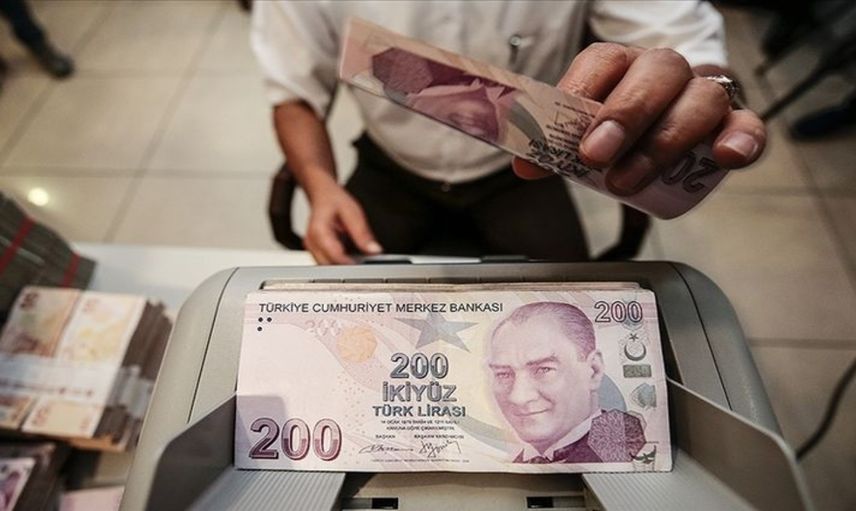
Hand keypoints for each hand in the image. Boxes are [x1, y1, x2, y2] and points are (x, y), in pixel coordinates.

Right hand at [304, 182, 381, 263]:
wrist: (321, 194)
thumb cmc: (334, 200)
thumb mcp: (352, 212)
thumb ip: (362, 233)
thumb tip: (374, 250)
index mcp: (319, 231)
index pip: (335, 255)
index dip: (351, 264)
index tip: (365, 266)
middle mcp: (312, 242)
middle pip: (329, 265)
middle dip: (347, 267)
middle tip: (365, 265)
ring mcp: (312, 248)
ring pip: (328, 266)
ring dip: (343, 265)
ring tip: (358, 258)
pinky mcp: (316, 251)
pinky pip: (328, 262)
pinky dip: (339, 261)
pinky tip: (349, 255)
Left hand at [513, 43, 766, 194]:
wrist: (667, 128)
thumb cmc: (622, 130)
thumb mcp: (585, 136)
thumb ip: (558, 148)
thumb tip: (526, 165)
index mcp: (622, 65)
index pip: (603, 61)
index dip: (581, 92)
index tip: (563, 131)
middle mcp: (666, 72)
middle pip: (656, 73)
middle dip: (624, 115)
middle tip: (594, 156)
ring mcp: (703, 95)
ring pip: (700, 100)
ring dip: (664, 141)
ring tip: (629, 181)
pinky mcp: (735, 123)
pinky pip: (748, 125)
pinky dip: (741, 139)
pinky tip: (723, 157)